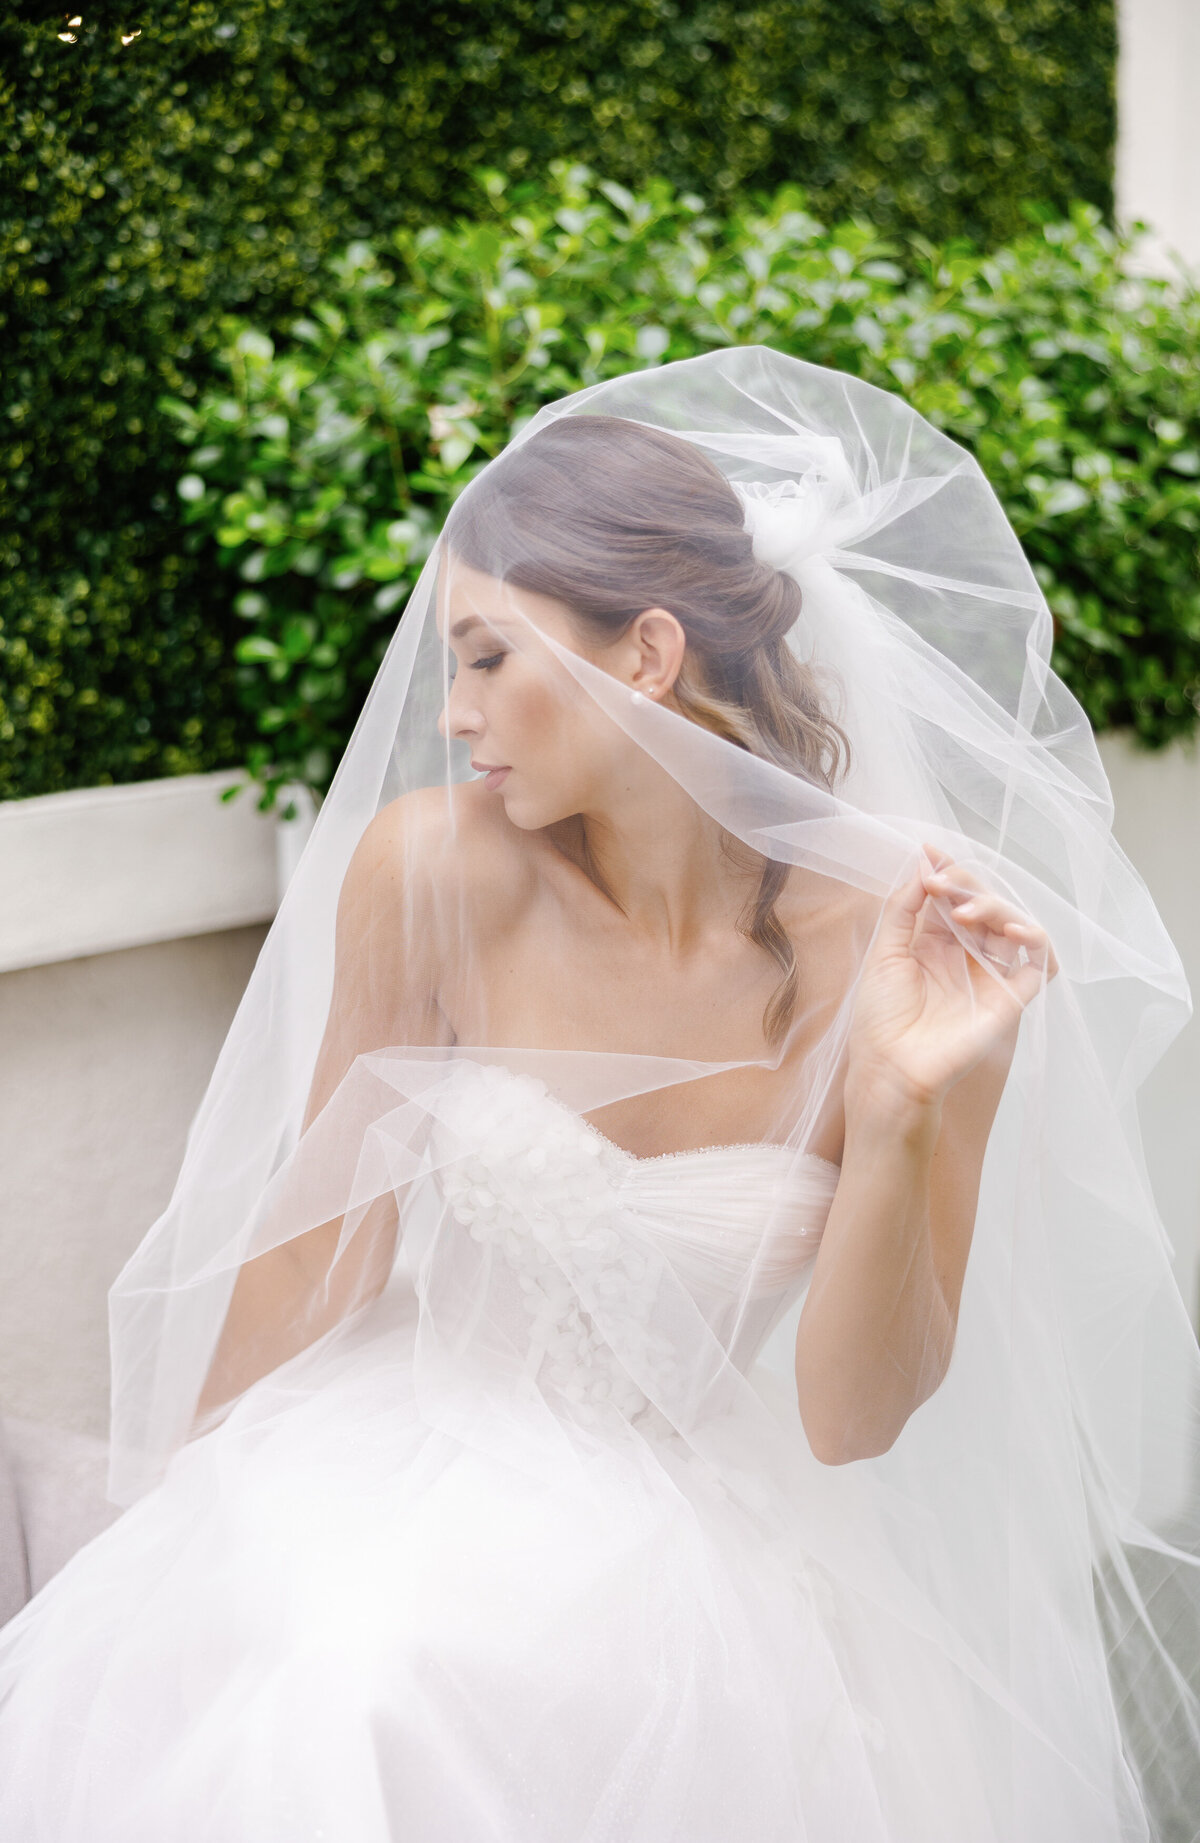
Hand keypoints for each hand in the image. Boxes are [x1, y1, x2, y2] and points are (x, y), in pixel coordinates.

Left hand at [846, 846, 1058, 1117]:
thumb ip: (904, 908)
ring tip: (965, 913)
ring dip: (995, 907)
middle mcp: (965, 955)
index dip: (947, 871)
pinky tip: (1013, 931)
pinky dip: (1034, 940)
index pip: (953, 896)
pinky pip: (1038, 963)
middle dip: (966, 885)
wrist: (890, 1068)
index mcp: (934, 943)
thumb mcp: (884, 952)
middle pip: (984, 903)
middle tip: (943, 886)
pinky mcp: (1010, 998)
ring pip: (1012, 924)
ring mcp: (990, 975)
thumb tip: (924, 864)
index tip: (931, 852)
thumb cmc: (880, 1018)